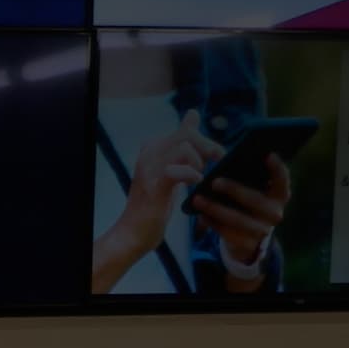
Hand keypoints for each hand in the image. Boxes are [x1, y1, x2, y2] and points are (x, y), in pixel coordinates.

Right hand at [92, 111, 220, 292]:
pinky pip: (175, 171)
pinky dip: (190, 175)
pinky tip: (195, 183)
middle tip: (215, 165)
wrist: (133, 233)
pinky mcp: (153, 187)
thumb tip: (193, 115)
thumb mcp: (170, 170)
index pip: (185, 130)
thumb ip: (181, 147)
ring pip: (183, 148)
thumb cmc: (154, 205)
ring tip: (199, 177)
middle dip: (208, 148)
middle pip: (186, 135)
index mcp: (152, 149)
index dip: (204, 141)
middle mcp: (149, 154)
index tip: (213, 157)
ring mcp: (150, 169)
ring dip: (198, 162)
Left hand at [191, 152, 291, 283]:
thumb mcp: (254, 191)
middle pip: (254, 200)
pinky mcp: (247, 244)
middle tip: (214, 182)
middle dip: (234, 190)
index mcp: (279, 196)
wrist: (249, 236)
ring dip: (215, 208)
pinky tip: (200, 214)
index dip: (277, 168)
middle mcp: (275, 213)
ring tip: (197, 199)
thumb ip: (249, 179)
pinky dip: (212, 222)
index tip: (268, 155)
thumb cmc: (249, 203)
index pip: (282, 180)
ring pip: (237, 219)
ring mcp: (262, 230)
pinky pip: (227, 232)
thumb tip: (227, 164)